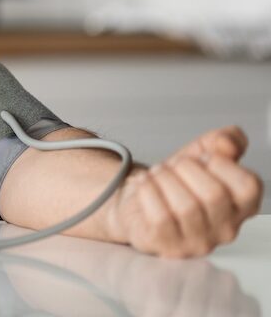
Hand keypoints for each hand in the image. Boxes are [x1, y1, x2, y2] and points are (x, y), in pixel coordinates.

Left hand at [109, 126, 262, 257]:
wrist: (138, 198)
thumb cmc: (176, 181)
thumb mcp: (202, 152)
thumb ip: (225, 140)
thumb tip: (227, 143)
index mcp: (242, 207)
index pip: (249, 185)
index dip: (220, 163)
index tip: (203, 159)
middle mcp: (225, 229)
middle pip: (214, 195)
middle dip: (186, 168)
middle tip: (173, 165)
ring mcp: (198, 242)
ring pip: (186, 207)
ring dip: (164, 179)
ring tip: (157, 174)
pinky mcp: (169, 246)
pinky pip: (161, 218)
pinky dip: (148, 192)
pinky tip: (145, 186)